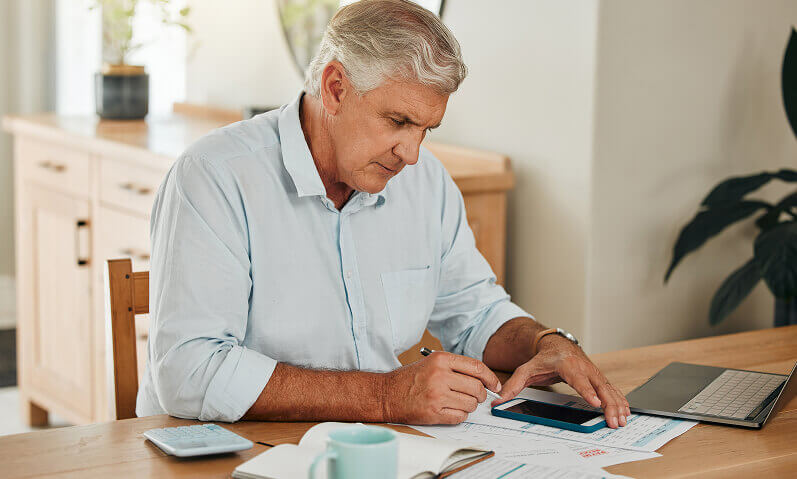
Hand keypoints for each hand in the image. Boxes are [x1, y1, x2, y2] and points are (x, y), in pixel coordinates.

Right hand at [383, 351, 501, 424]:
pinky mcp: (434, 412)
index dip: (491, 378)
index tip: (495, 385)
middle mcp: (440, 375)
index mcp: (441, 359)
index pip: (477, 367)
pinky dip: (460, 415)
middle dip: (481, 394)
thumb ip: (455, 367)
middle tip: (476, 396)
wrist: (386, 394)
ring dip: (469, 406)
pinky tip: (451, 410)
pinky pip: (460, 416)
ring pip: (470, 403)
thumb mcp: (431, 363)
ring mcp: (437, 394)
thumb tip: (483, 378)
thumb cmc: (409, 379)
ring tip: (458, 402)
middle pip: (477, 387)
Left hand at [492, 335, 630, 427]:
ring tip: (621, 421)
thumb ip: (514, 384)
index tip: (595, 402)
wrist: (557, 345)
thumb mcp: (526, 369)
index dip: (587, 390)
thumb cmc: (544, 358)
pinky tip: (626, 413)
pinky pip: (612, 390)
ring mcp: (593, 373)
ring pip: (608, 389)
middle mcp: (584, 368)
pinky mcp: (599, 378)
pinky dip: (620, 401)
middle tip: (613, 420)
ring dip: (617, 405)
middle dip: (608, 404)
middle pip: (598, 386)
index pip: (578, 378)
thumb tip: (499, 398)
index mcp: (567, 364)